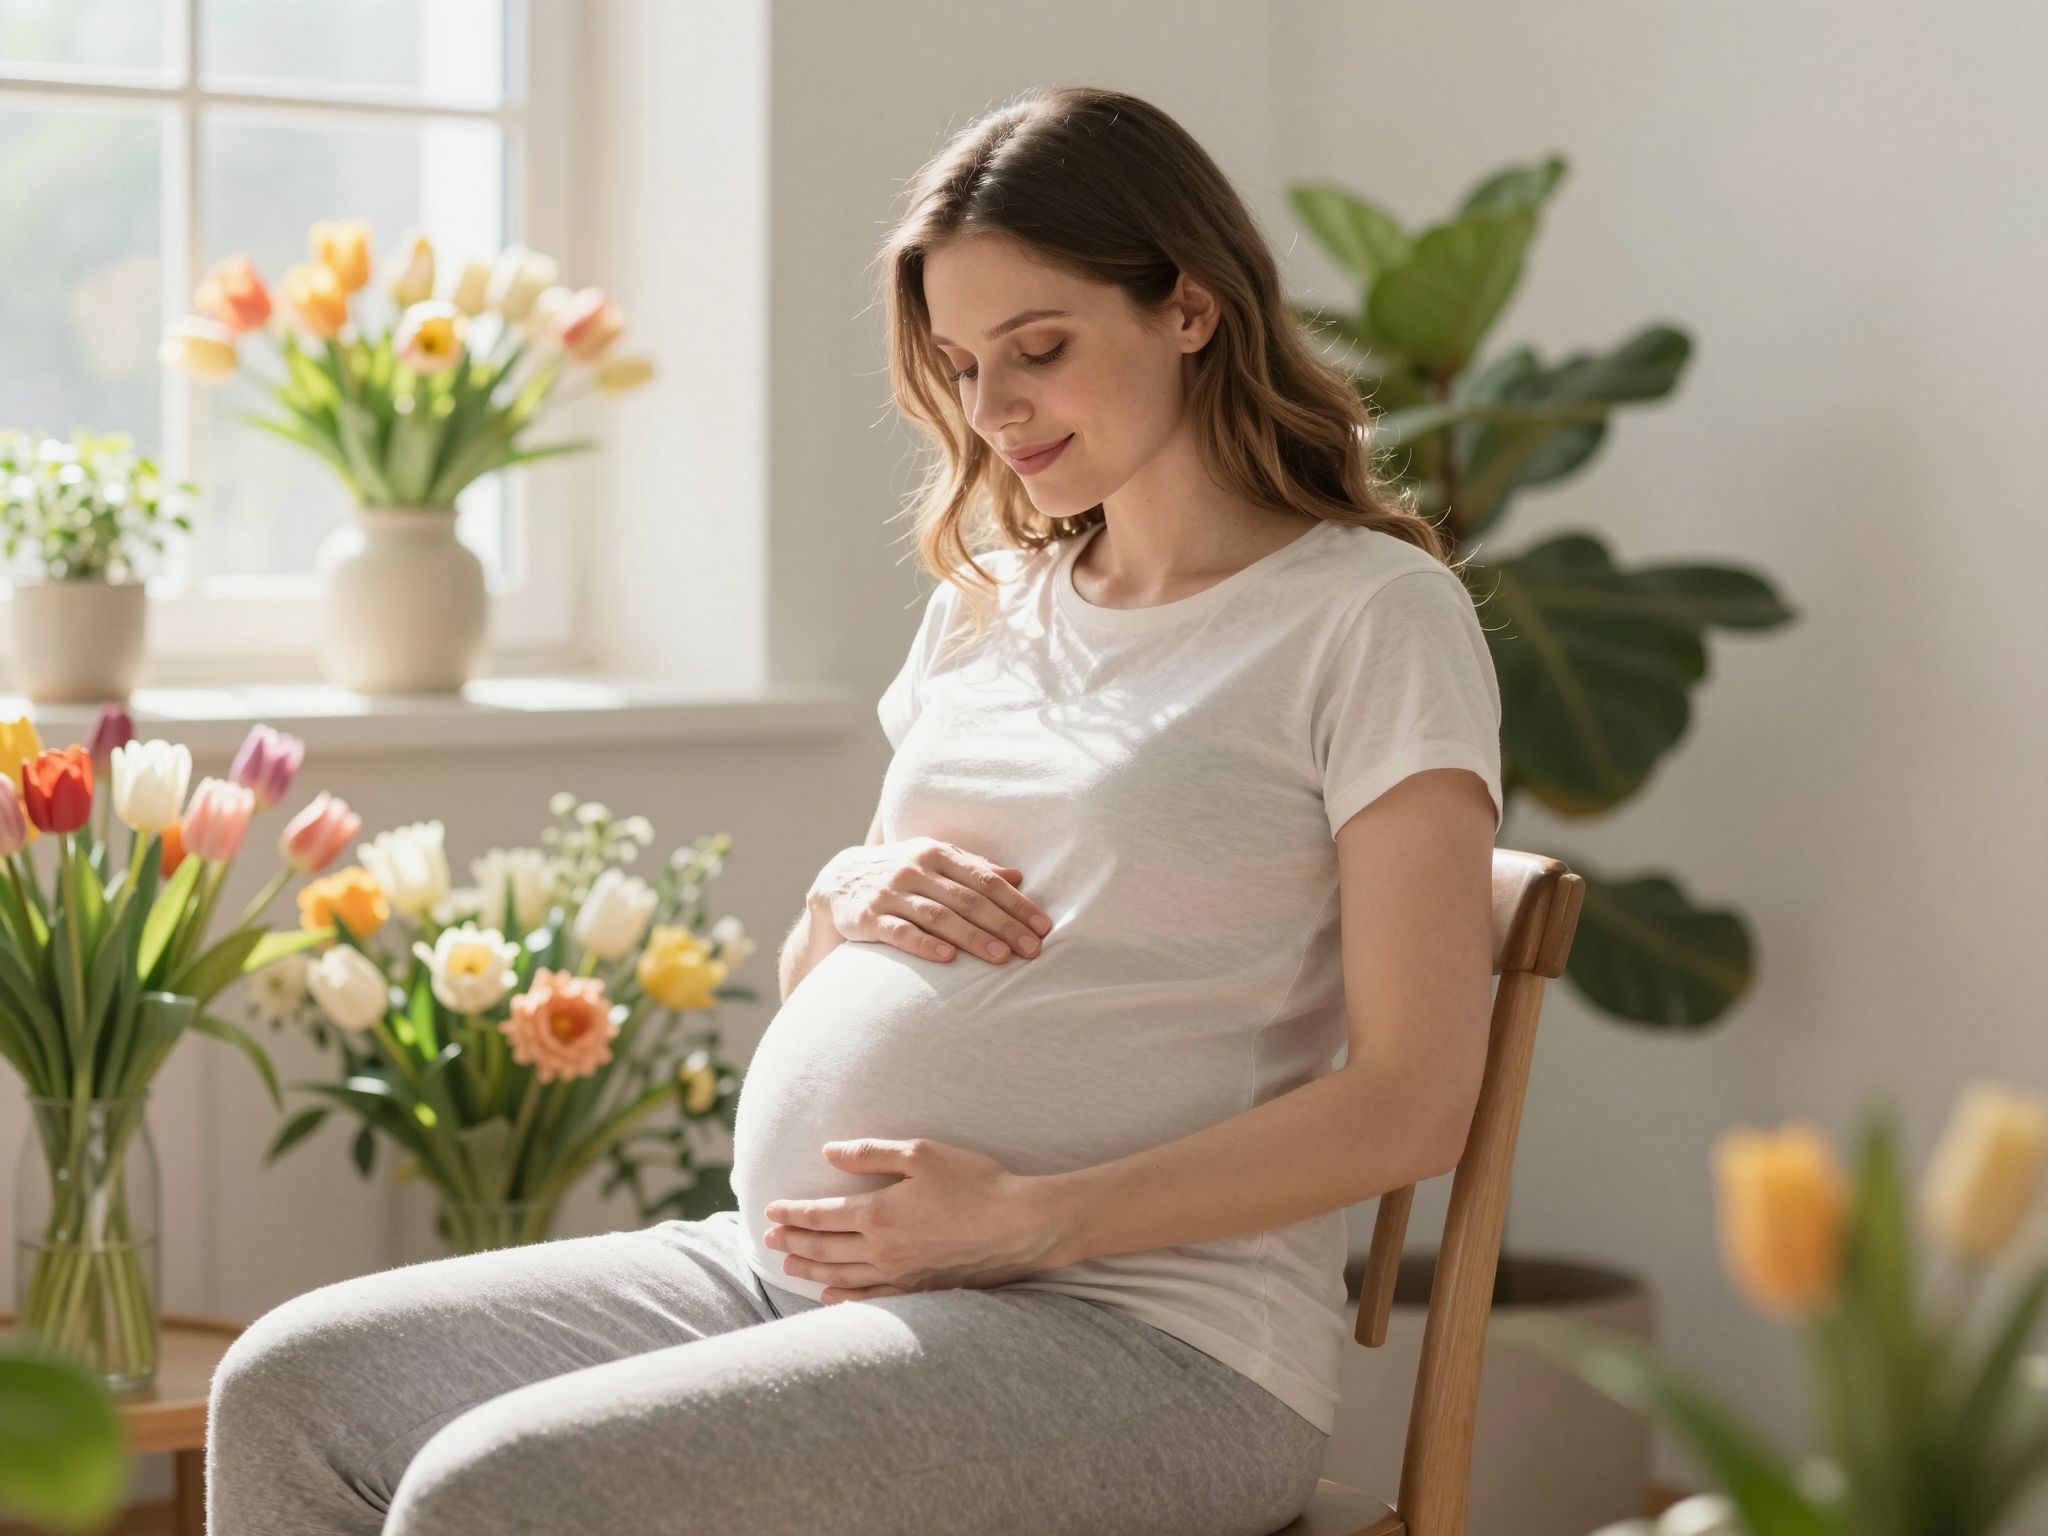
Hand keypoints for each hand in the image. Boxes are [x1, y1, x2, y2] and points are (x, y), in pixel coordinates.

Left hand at [762, 1138, 1069, 1300]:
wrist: (1019, 1225)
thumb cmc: (974, 1181)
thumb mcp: (921, 1154)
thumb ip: (870, 1154)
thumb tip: (828, 1152)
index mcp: (878, 1213)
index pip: (821, 1215)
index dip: (793, 1213)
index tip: (771, 1211)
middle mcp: (882, 1249)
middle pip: (824, 1248)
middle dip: (793, 1241)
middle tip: (768, 1239)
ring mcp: (900, 1273)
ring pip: (841, 1275)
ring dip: (810, 1269)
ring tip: (788, 1265)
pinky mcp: (920, 1288)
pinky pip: (871, 1297)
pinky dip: (844, 1297)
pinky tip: (830, 1295)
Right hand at [809, 838, 1052, 966]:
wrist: (837, 881)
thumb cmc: (900, 874)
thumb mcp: (934, 862)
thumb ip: (974, 868)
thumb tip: (1018, 878)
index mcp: (936, 853)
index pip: (985, 879)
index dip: (1016, 904)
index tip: (1043, 927)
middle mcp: (914, 868)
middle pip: (967, 899)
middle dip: (1004, 925)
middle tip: (1032, 949)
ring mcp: (889, 893)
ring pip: (938, 916)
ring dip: (973, 937)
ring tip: (1002, 957)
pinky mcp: (867, 917)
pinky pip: (899, 932)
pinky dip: (924, 944)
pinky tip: (948, 959)